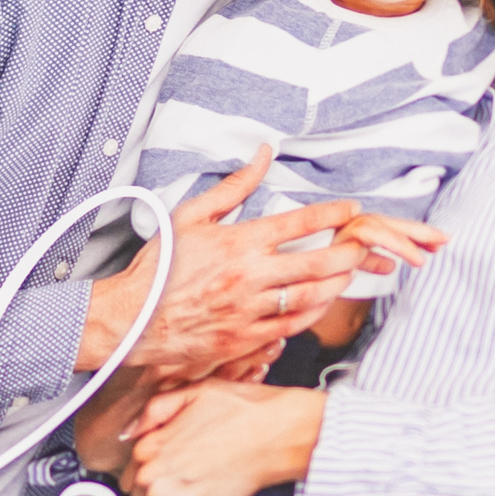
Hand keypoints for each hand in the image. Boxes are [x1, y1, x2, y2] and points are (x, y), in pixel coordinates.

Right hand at [84, 154, 363, 391]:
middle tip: (361, 246)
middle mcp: (249, 277)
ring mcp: (250, 311)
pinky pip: (292, 327)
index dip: (332, 214)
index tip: (350, 210)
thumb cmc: (159, 268)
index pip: (298, 222)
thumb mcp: (190, 215)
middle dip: (349, 253)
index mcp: (237, 242)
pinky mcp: (246, 339)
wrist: (133, 319)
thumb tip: (262, 156)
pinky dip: (313, 313)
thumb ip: (233, 186)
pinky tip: (320, 302)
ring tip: (347, 273)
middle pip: (318, 263)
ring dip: (337, 284)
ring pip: (311, 297)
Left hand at [123, 382, 328, 495]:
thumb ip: (156, 409)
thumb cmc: (245, 411)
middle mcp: (151, 468)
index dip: (147, 467)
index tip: (164, 468)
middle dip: (152, 488)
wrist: (278, 434)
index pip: (130, 466)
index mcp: (150, 440)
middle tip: (179, 481)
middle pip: (135, 492)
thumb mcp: (195, 391)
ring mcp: (165, 493)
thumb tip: (131, 430)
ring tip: (189, 494)